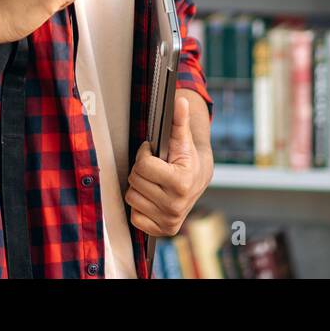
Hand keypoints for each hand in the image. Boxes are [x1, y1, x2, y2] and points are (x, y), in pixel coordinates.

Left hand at [123, 95, 211, 237]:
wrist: (198, 181)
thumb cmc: (187, 159)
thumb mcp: (183, 140)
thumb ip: (179, 121)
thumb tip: (179, 99)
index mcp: (181, 183)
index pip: (143, 167)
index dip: (145, 155)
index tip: (153, 153)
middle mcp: (176, 206)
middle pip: (135, 182)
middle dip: (141, 171)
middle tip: (154, 168)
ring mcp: (169, 221)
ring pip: (132, 198)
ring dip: (139, 187)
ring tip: (153, 182)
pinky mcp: (162, 231)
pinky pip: (134, 216)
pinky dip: (140, 206)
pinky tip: (152, 198)